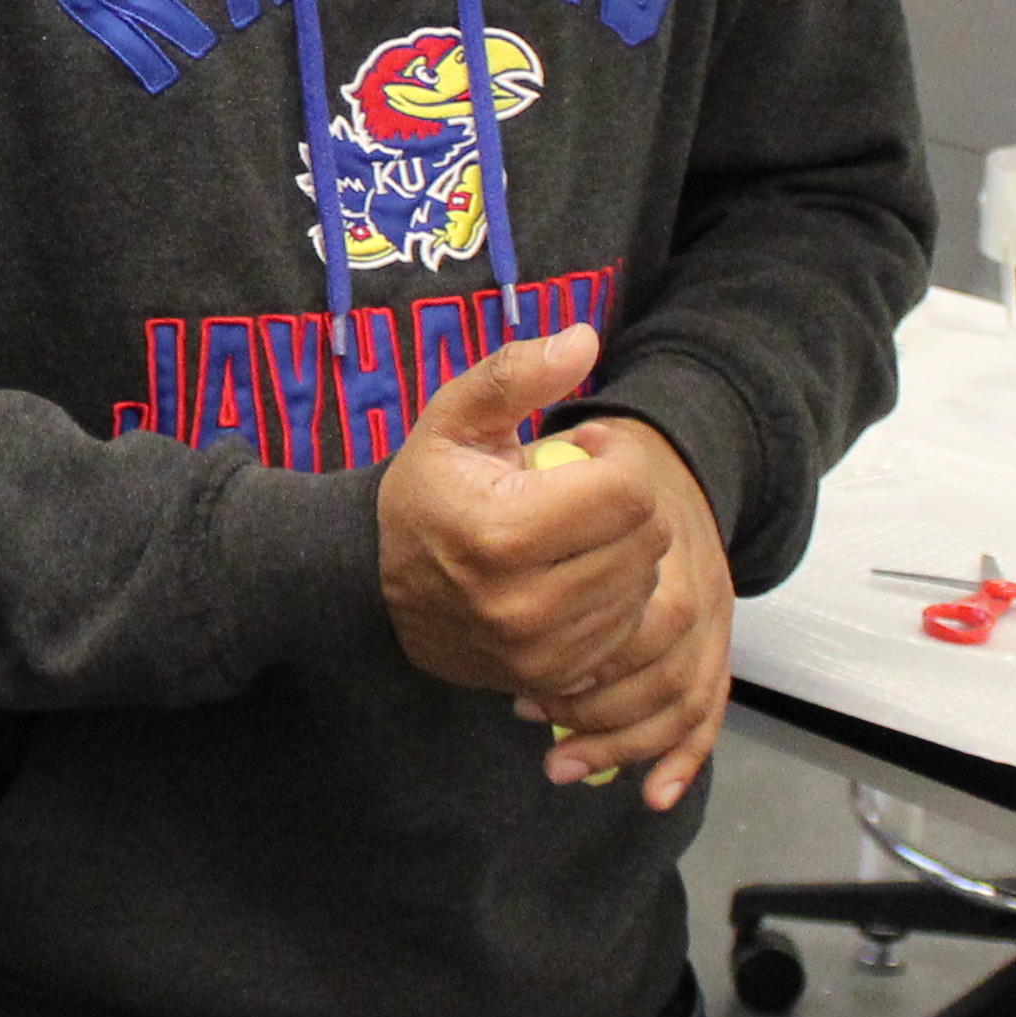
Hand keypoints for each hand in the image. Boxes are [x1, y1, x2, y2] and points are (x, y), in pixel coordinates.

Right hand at [374, 326, 735, 810]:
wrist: (371, 587)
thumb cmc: (423, 493)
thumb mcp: (453, 419)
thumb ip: (515, 374)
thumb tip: (585, 338)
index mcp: (502, 531)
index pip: (628, 492)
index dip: (620, 458)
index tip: (586, 448)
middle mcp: (522, 602)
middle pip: (644, 541)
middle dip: (629, 503)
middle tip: (585, 489)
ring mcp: (537, 649)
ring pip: (641, 587)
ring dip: (625, 552)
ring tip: (575, 531)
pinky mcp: (549, 678)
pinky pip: (624, 632)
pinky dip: (612, 598)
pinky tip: (573, 573)